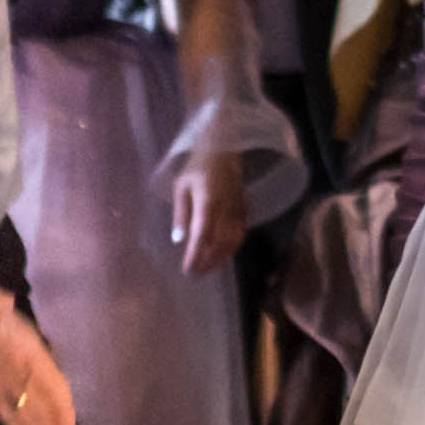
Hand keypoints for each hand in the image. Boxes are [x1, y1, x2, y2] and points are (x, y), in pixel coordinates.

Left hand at [167, 145, 251, 276]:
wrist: (224, 150)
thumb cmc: (198, 167)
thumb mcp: (181, 186)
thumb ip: (181, 213)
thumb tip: (179, 239)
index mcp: (208, 201)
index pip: (202, 234)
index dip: (196, 255)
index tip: (188, 270)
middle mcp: (226, 208)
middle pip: (219, 243)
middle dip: (207, 262)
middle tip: (195, 274)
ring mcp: (238, 210)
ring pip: (232, 242)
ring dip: (220, 258)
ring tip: (207, 268)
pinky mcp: (244, 210)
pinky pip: (239, 235)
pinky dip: (230, 248)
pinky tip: (220, 254)